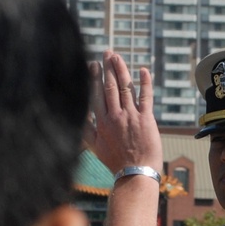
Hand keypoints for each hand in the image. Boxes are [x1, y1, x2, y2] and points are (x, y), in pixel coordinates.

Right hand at [84, 50, 161, 173]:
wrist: (135, 173)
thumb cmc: (115, 162)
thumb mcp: (94, 147)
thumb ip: (85, 129)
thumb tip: (78, 116)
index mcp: (102, 122)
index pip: (96, 94)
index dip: (95, 77)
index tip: (93, 64)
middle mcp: (115, 116)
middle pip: (110, 86)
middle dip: (108, 67)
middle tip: (107, 52)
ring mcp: (131, 116)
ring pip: (125, 87)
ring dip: (121, 69)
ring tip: (118, 57)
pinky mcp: (146, 119)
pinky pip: (146, 96)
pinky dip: (145, 82)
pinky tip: (143, 70)